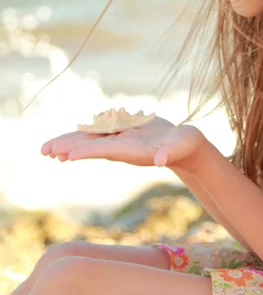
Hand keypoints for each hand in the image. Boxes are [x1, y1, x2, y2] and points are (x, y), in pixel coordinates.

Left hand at [41, 116, 205, 173]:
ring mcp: (121, 140)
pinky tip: (68, 139)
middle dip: (68, 147)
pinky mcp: (122, 133)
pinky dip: (82, 135)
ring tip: (47, 150)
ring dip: (70, 142)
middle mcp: (123, 147)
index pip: (106, 150)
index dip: (87, 151)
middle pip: (91, 146)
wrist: (184, 146)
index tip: (67, 156)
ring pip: (91, 140)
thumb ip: (171, 153)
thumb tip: (163, 161)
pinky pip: (98, 133)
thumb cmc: (185, 146)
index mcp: (134, 150)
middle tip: (44, 151)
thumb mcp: (180, 147)